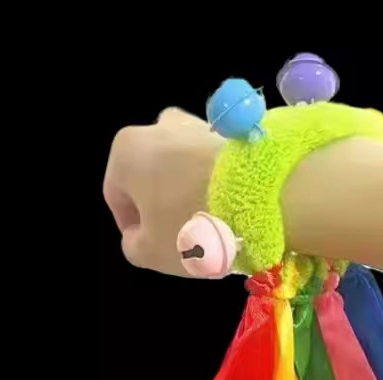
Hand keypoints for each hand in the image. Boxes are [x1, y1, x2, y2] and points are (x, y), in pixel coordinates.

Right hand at [103, 107, 224, 275]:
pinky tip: (234, 212)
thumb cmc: (193, 225)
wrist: (265, 198)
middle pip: (153, 177)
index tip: (153, 247)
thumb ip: (133, 245)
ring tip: (214, 227)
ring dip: (192, 195)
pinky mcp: (236, 132)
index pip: (117, 196)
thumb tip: (139, 236)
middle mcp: (160, 127)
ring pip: (186, 169)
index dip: (132, 228)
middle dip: (163, 207)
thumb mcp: (150, 252)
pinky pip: (217, 166)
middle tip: (184, 238)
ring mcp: (201, 124)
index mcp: (127, 151)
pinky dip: (220, 186)